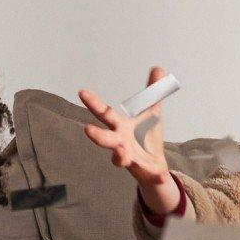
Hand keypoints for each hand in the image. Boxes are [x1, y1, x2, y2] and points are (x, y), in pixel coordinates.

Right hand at [79, 66, 177, 214]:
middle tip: (87, 129)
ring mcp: (130, 157)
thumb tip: (158, 68)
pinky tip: (152, 169)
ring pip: (120, 158)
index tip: (82, 92)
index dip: (94, 103)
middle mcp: (121, 142)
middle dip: (97, 135)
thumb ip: (153, 92)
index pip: (105, 113)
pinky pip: (147, 172)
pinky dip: (150, 172)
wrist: (154, 165)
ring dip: (119, 156)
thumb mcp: (152, 112)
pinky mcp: (142, 169)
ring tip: (120, 153)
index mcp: (122, 126)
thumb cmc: (146, 137)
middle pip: (106, 138)